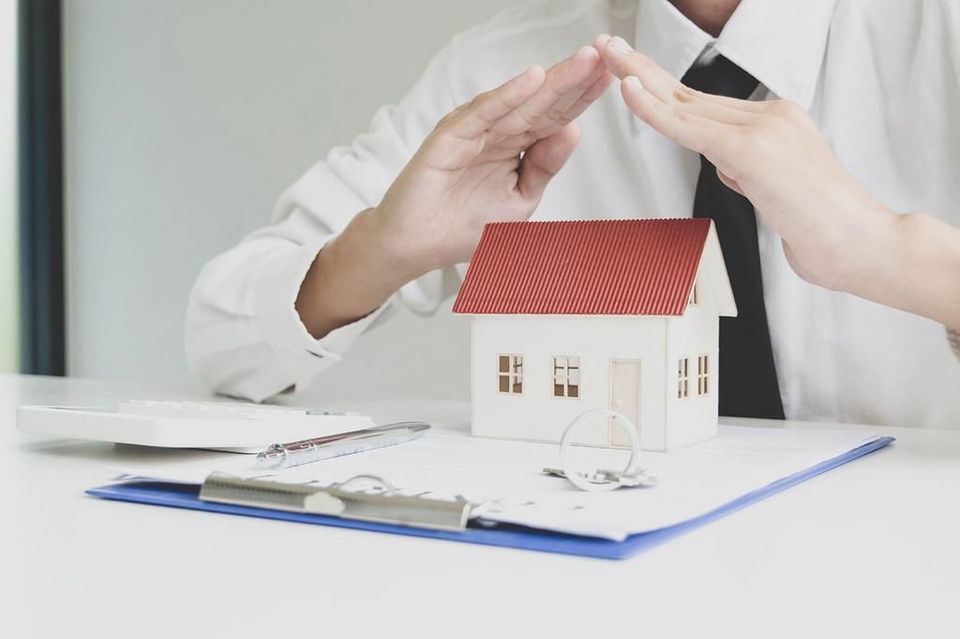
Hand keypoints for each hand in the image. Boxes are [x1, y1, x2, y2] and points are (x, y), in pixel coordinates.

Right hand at [374, 45, 612, 273]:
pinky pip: (485, 112)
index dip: (584, 97)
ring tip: (584, 60)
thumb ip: (545, 167)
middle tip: (607, 56)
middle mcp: (498, 133)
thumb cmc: (461, 225)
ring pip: (521, 101)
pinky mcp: (451, 136)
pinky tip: (532, 79)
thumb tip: (573, 130)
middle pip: (545, 102)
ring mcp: (475, 131)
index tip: (613, 78)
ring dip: (553, 80)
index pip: (557, 117)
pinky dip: (508, 95)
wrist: (416, 245)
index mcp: (516, 147)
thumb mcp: (519, 199)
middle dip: (577, 79)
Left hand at [597, 34, 895, 292]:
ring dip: (641, 78)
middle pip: (690, 94)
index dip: (662, 89)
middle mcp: (769, 116)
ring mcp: (763, 128)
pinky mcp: (753, 150)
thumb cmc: (824, 228)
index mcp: (775, 123)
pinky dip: (655, 110)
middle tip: (609, 49)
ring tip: (609, 56)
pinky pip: (691, 127)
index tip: (632, 74)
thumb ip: (748, 171)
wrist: (863, 245)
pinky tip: (629, 91)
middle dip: (643, 71)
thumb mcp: (774, 193)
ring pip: (687, 103)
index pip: (704, 105)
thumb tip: (726, 166)